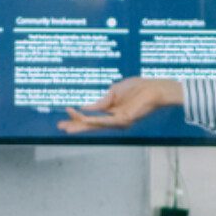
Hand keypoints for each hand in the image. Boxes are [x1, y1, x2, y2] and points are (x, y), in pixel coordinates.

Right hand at [57, 78, 183, 132]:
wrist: (155, 88)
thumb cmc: (139, 88)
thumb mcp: (114, 92)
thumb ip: (101, 101)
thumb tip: (85, 106)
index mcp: (112, 112)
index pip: (92, 117)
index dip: (78, 116)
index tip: (65, 113)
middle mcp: (114, 119)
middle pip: (91, 125)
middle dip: (76, 126)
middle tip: (61, 127)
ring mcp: (119, 121)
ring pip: (95, 125)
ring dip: (80, 125)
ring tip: (66, 127)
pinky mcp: (123, 120)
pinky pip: (104, 121)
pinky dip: (92, 120)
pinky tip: (81, 120)